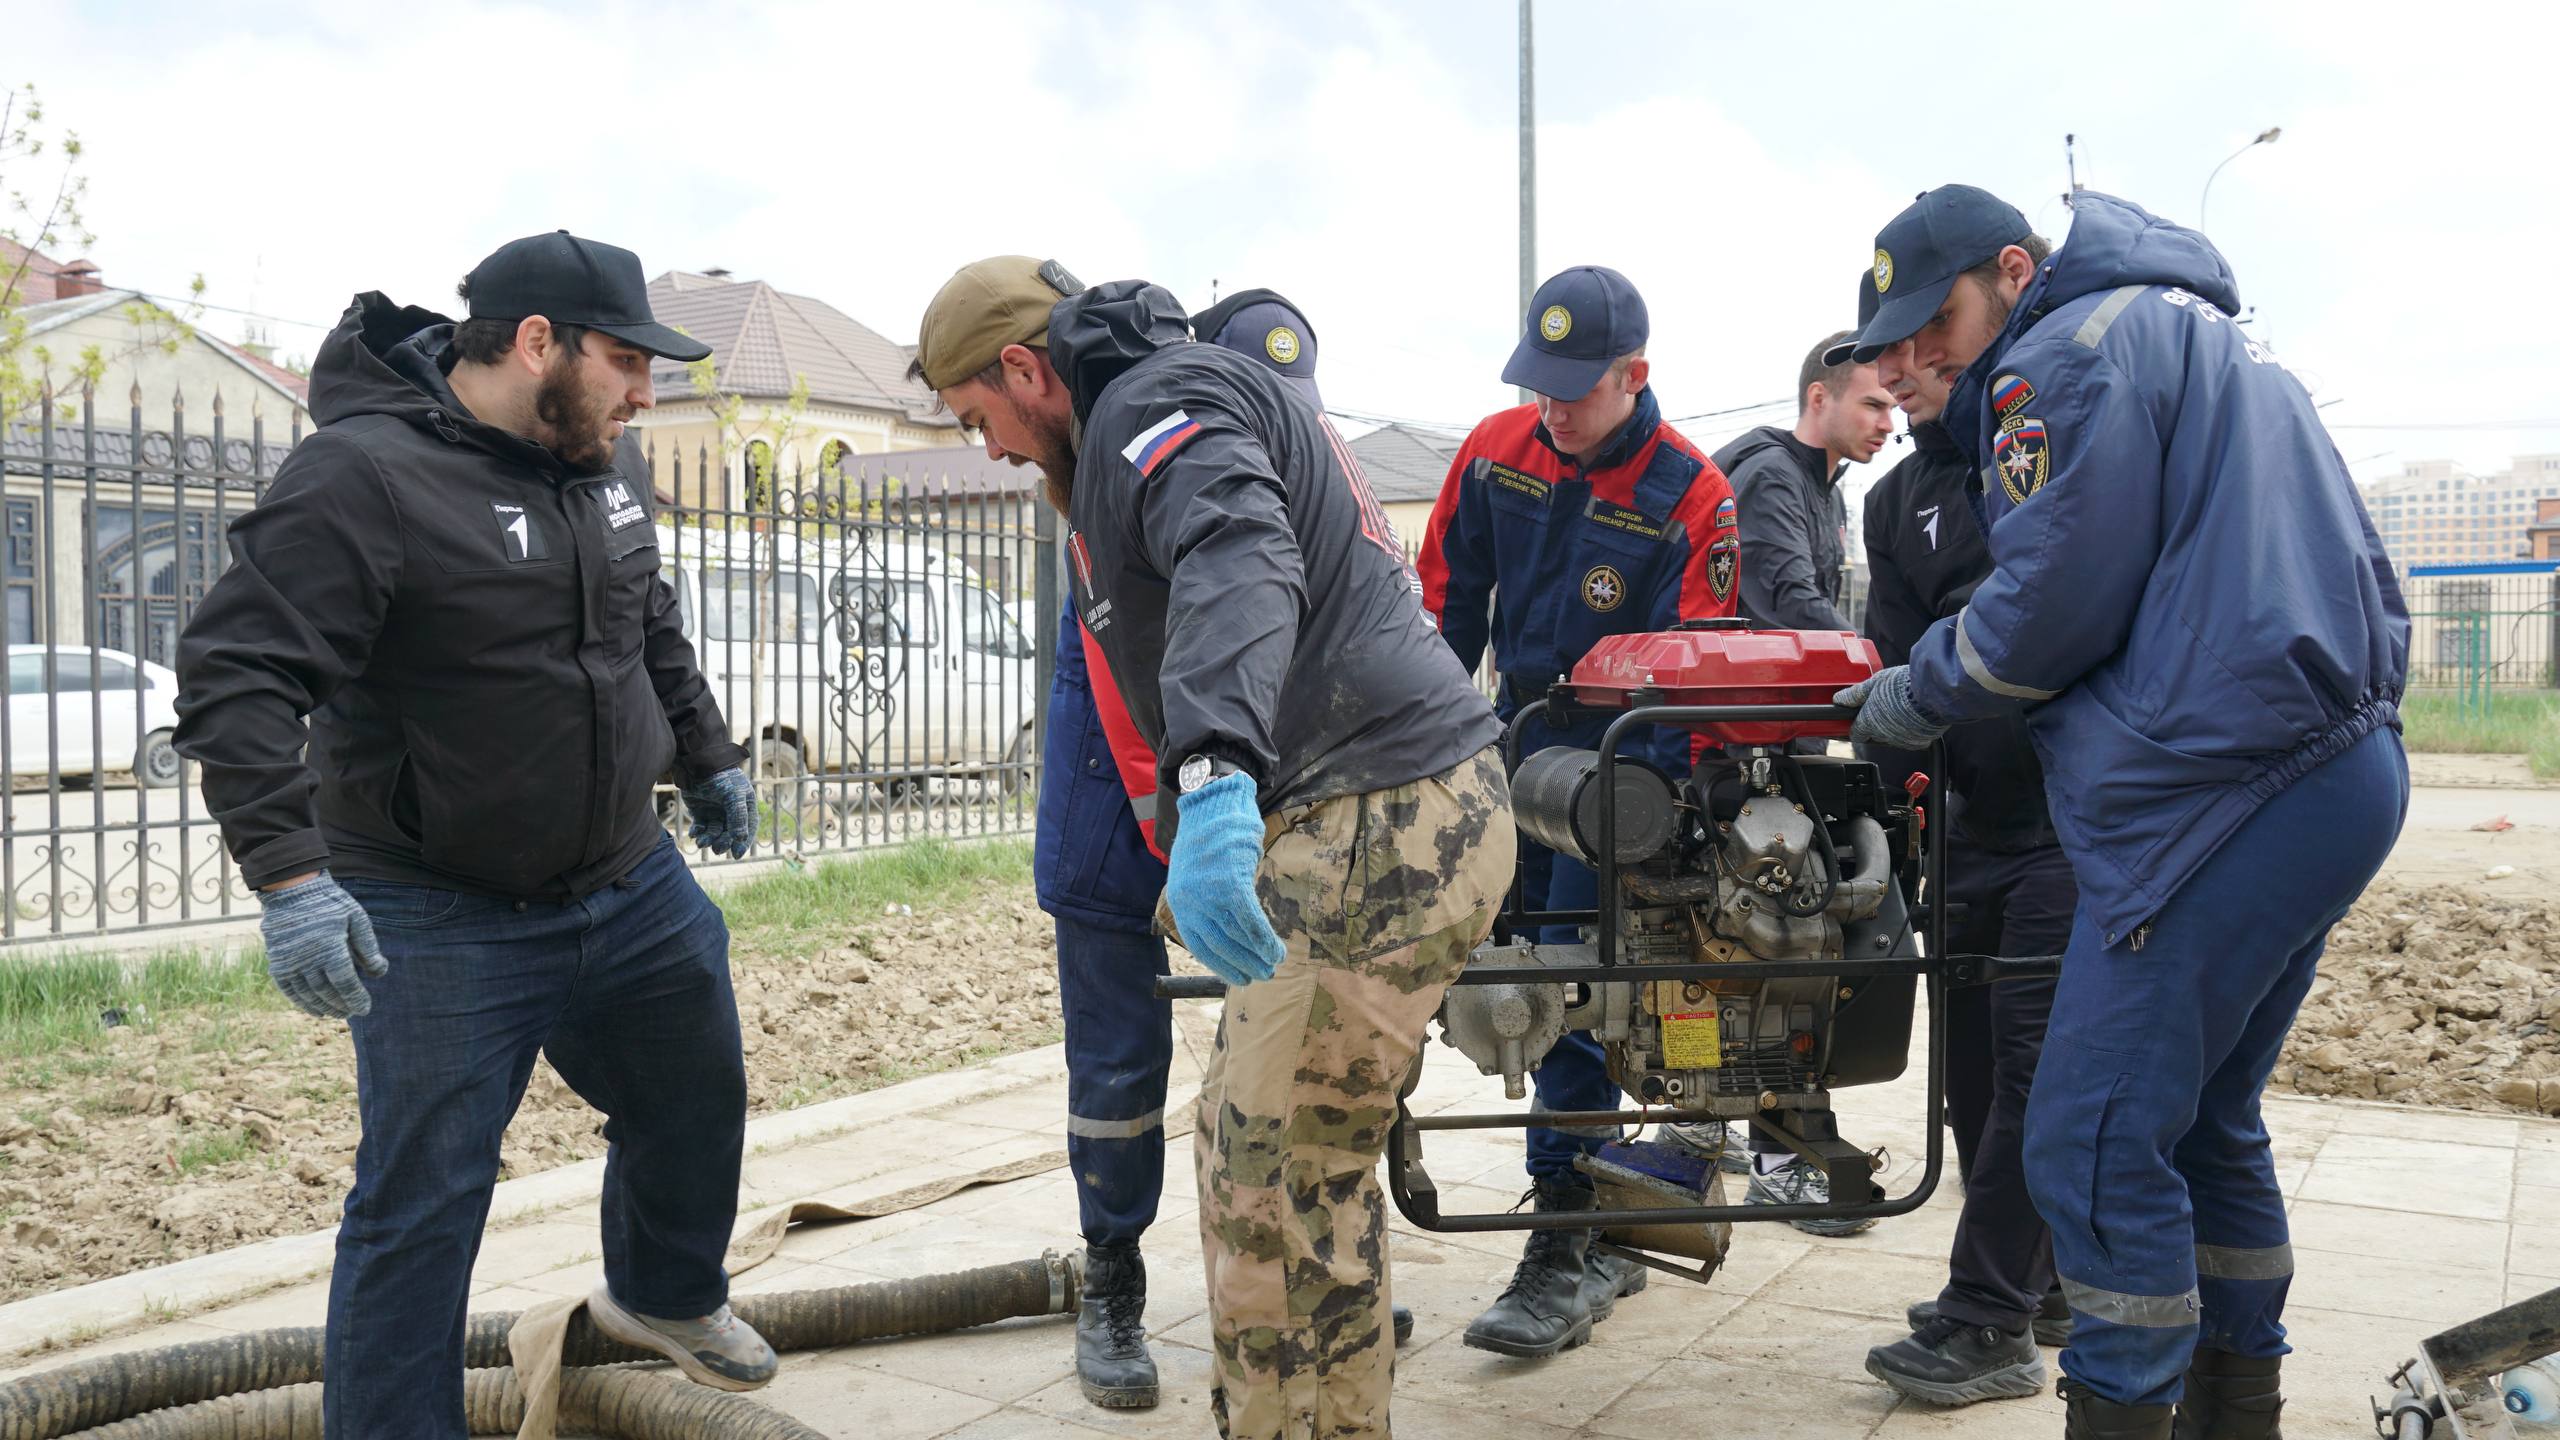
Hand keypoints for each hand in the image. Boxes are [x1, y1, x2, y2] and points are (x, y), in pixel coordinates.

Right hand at [257, 870, 388, 1019]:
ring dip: (323, 1007)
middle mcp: (308, 959)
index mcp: (330, 948)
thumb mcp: (356, 919)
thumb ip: (368, 947)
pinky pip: (289, 989)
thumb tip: (379, 973)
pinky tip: (314, 1009)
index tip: (365, 1008)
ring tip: (336, 1013)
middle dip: (341, 1005)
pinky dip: (301, 1002)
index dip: (356, 998)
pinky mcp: (277, 962)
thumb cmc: (330, 903)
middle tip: (351, 1013)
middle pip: (327, 992)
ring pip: (308, 994)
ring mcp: (290, 962)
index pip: (345, 983)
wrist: (292, 890)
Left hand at [682, 767, 758, 858]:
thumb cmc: (721, 778)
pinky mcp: (700, 812)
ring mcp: (715, 812)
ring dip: (709, 839)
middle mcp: (731, 811)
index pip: (747, 828)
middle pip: (730, 834)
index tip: (736, 855)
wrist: (697, 764)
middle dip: (723, 843)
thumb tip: (741, 838)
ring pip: (714, 832)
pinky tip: (695, 834)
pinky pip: (701, 827)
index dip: (743, 843)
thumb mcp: (734, 795)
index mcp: (745, 805)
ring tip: (702, 843)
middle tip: (717, 849)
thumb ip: (738, 816)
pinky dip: (698, 832)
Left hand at [1165, 772, 1285, 987]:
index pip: (1200, 945)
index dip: (1222, 965)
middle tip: (1263, 975)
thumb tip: (1230, 935)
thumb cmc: (1212, 840)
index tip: (1239, 977)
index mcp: (1180, 902)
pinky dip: (1265, 939)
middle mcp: (1190, 900)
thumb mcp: (1198, 875)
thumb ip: (1207, 902)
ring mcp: (1209, 892)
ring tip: (1275, 962)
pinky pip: (1250, 920)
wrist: (1215, 803)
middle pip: (1220, 944)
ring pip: (1237, 935)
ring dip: (1260, 954)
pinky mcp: (1230, 881)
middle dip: (1244, 964)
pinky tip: (1276, 948)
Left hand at [1834, 666, 1949, 751]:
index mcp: (1868, 723)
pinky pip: (1911, 739)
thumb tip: (1839, 699)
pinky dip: (1911, 731)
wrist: (1932, 693)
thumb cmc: (1902, 686)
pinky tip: (1914, 717)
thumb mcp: (1874, 683)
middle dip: (1875, 724)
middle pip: (1874, 735)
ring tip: (1900, 708)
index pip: (1855, 733)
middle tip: (1883, 707)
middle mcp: (1883, 736)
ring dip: (1893, 728)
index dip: (1856, 725)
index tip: (1858, 719)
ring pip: (1892, 738)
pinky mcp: (1919, 742)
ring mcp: (1901, 741)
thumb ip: (1855, 694)